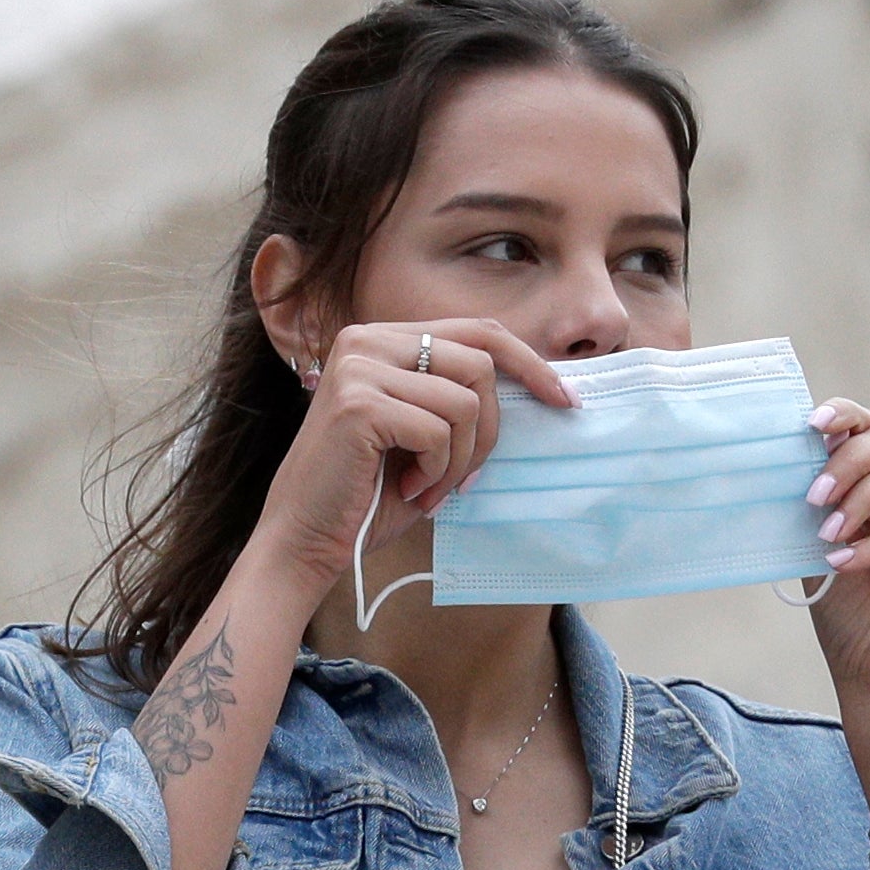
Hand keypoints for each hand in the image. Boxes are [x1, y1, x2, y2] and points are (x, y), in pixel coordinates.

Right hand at [251, 318, 575, 595]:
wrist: (305, 539)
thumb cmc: (369, 494)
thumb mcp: (425, 437)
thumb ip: (463, 403)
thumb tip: (541, 390)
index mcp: (383, 339)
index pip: (477, 330)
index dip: (529, 363)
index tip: (564, 400)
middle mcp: (366, 340)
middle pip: (481, 362)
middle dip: (490, 428)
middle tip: (465, 475)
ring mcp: (359, 367)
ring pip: (465, 402)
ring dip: (460, 458)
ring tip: (428, 486)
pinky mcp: (358, 404)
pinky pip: (439, 432)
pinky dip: (437, 472)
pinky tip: (409, 490)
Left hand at [800, 398, 869, 717]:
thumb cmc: (854, 626)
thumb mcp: (821, 551)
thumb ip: (821, 502)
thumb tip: (800, 448)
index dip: (845, 417)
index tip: (810, 424)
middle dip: (847, 461)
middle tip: (815, 497)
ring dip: (862, 495)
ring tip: (828, 531)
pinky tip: (847, 563)